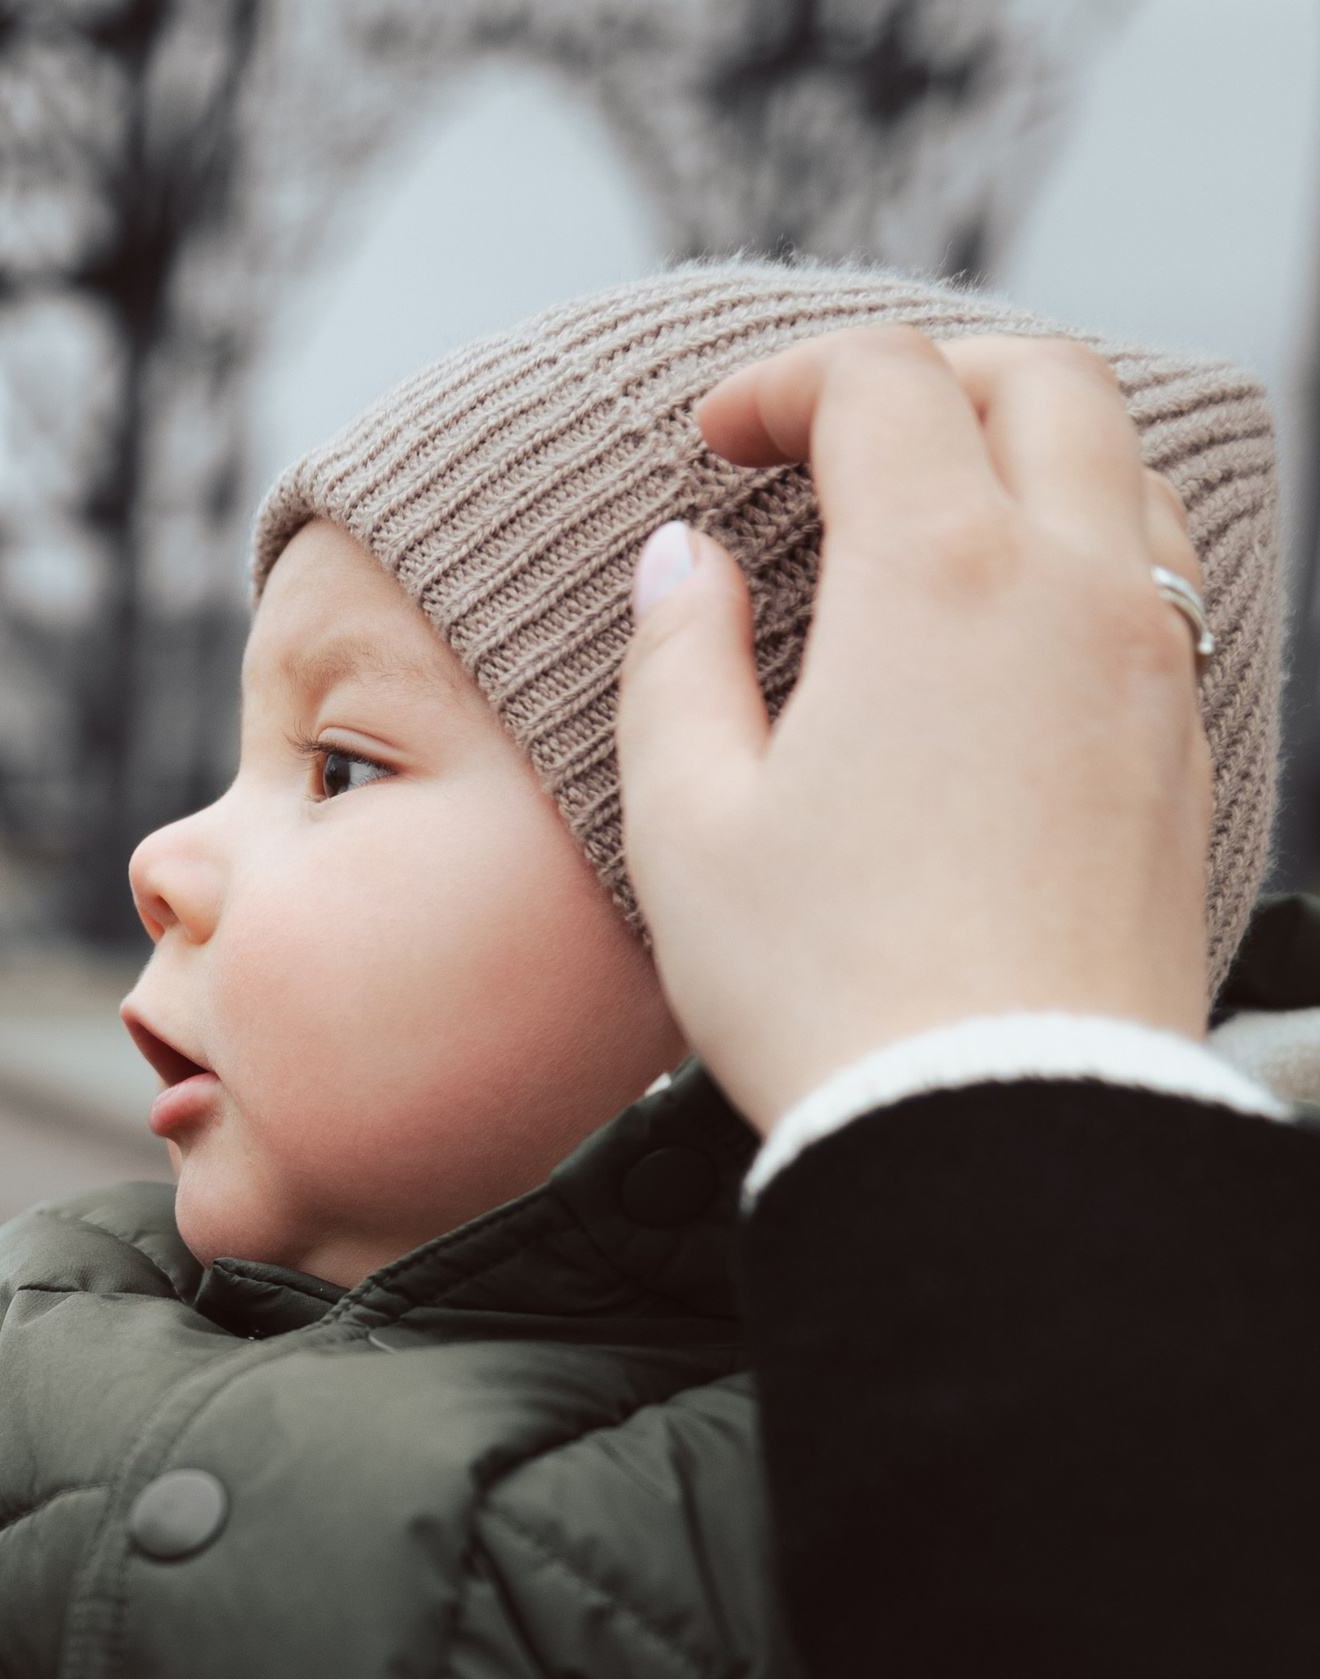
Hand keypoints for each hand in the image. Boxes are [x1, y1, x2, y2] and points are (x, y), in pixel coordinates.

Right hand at [615, 328, 1213, 1137]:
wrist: (999, 1125)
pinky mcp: (1181, 751)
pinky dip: (1081, 551)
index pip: (880, 385)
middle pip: (1038, 381)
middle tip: (833, 433)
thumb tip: (683, 565)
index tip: (722, 441)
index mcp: (937, 578)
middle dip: (927, 374)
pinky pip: (1155, 586)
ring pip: (1121, 472)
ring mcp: (1148, 667)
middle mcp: (1071, 588)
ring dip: (1024, 451)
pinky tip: (1008, 628)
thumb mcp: (687, 828)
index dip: (786, 382)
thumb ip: (676, 664)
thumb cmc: (829, 993)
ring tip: (932, 514)